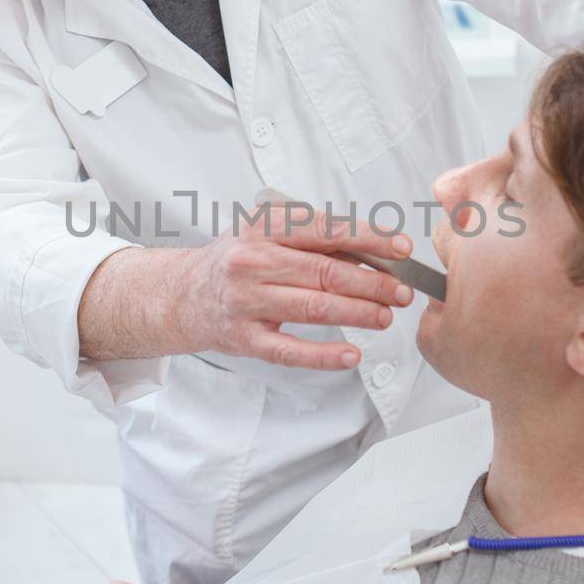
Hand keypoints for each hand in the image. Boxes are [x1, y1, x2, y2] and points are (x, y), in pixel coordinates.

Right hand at [180, 205, 415, 370]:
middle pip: (325, 272)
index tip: (400, 248)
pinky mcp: (244, 338)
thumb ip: (311, 241)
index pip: (325, 230)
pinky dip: (324, 355)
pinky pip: (290, 351)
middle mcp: (251, 262)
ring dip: (358, 313)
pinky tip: (352, 355)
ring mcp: (246, 302)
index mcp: (261, 228)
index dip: (368, 239)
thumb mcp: (264, 234)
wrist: (182, 294)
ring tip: (386, 316)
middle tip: (402, 290)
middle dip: (373, 282)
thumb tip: (370, 255)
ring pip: (314, 308)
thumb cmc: (233, 260)